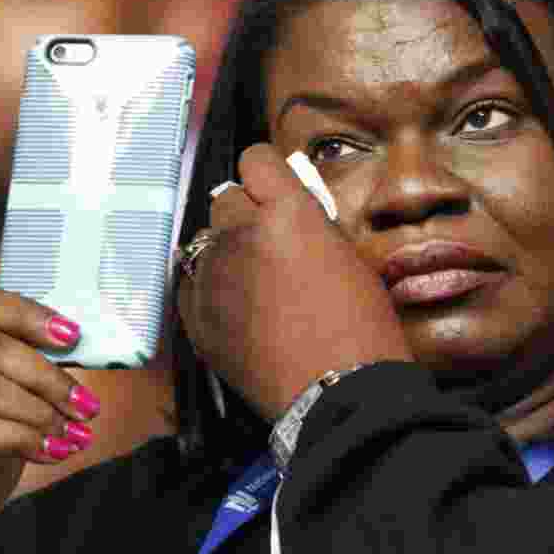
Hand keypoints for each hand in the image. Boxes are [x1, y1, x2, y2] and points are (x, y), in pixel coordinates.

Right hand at [0, 288, 100, 553]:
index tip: (73, 335)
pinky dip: (21, 438)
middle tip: (87, 405)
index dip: (27, 314)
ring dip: (38, 410)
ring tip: (72, 434)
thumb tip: (78, 344)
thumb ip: (24, 367)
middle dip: (46, 375)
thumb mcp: (0, 401)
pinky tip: (51, 452)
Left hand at [177, 144, 411, 420]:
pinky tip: (236, 309)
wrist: (340, 393)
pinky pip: (192, 281)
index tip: (274, 190)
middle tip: (271, 245)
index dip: (267, 175)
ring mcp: (211, 276)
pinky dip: (210, 288)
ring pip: (208, 242)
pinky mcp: (195, 315)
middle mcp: (240, 234)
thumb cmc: (361, 327)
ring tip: (256, 287)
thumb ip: (311, 226)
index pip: (255, 160)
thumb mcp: (349, 258)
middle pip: (227, 200)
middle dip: (248, 215)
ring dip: (229, 253)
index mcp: (287, 212)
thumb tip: (290, 215)